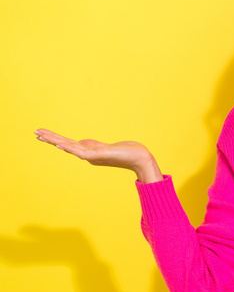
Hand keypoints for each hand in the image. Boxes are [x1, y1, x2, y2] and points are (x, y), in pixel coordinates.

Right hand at [34, 128, 152, 171]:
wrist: (140, 158)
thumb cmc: (126, 153)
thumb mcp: (106, 147)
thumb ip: (93, 145)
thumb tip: (81, 142)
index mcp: (89, 153)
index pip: (69, 144)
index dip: (56, 138)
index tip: (43, 133)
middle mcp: (88, 155)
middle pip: (66, 145)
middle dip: (50, 138)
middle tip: (35, 133)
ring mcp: (92, 156)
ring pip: (70, 147)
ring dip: (55, 141)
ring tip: (41, 135)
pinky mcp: (99, 155)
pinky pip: (81, 152)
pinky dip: (69, 148)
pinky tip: (59, 144)